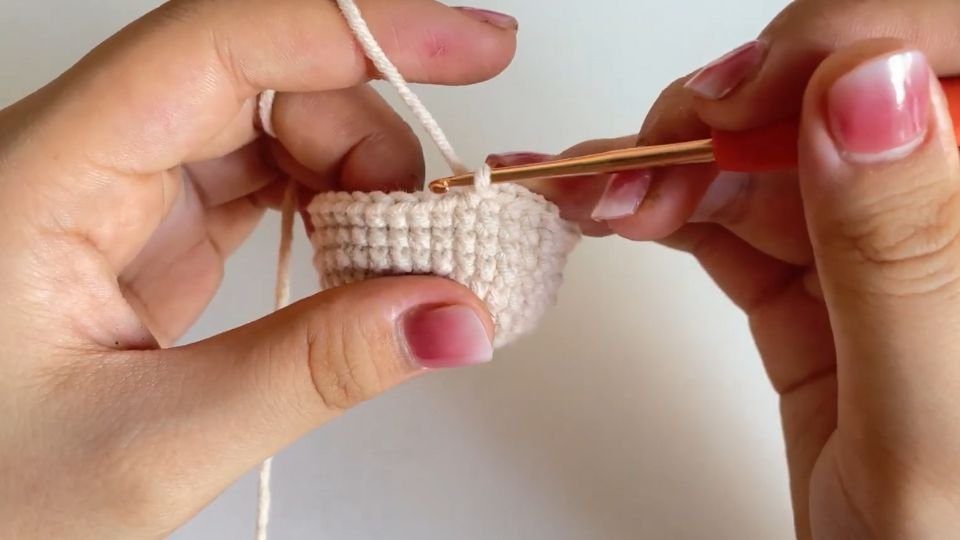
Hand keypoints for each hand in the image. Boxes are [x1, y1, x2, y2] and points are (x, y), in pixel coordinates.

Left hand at [0, 1, 516, 535]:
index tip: (476, 48)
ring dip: (363, 180)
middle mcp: (87, 158)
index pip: (217, 44)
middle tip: (436, 236)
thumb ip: (309, 373)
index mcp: (47, 177)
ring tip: (402, 266)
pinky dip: (338, 211)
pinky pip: (273, 179)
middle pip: (265, 79)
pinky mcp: (162, 229)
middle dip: (373, 141)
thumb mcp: (148, 448)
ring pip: (280, 126)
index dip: (359, 29)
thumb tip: (449, 317)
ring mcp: (127, 191)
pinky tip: (363, 263)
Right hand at [501, 0, 959, 535]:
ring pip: (767, 155)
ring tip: (595, 187)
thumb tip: (864, 88)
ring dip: (670, 159)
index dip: (849, 46)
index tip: (756, 94)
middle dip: (732, 105)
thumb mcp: (930, 423)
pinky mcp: (808, 287)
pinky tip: (613, 208)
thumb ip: (901, 254)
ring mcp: (873, 251)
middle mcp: (945, 221)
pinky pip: (732, 217)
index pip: (955, 57)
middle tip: (657, 148)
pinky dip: (663, 205)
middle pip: (838, 96)